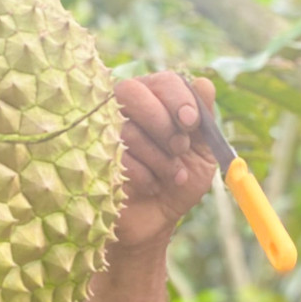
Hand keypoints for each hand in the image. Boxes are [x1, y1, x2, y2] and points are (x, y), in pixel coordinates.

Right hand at [111, 72, 217, 252]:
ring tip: (173, 176)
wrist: (158, 220)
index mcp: (156, 100)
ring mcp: (106, 132)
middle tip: (179, 148)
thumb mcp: (202, 153)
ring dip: (159, 157)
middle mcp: (127, 109)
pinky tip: (154, 186)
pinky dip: (144, 175)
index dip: (178, 98)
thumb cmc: (179, 181)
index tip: (191, 123)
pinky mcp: (95, 158)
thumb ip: (204, 120)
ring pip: (127, 128)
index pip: (163, 81)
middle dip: (162, 122)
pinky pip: (117, 157)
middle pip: (132, 92)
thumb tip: (205, 83)